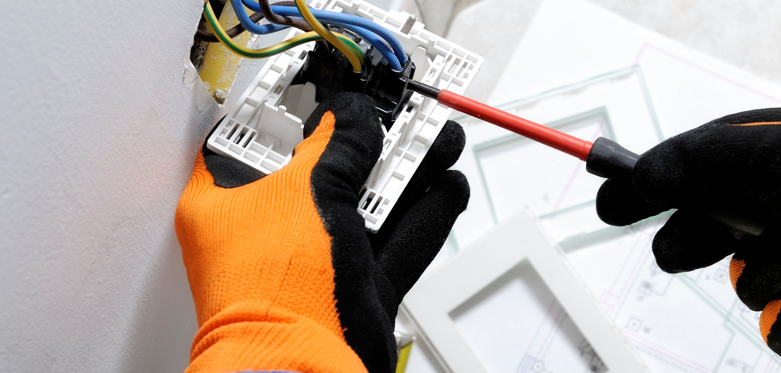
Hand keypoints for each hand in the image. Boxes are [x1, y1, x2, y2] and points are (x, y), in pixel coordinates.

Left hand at [176, 93, 468, 371]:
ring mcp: (315, 263)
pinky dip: (424, 218)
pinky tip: (445, 191)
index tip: (336, 95)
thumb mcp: (307, 194)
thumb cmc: (271, 293)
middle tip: (404, 120)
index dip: (298, 114)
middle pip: (328, 173)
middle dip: (375, 145)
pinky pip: (396, 244)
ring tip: (439, 144)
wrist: (301, 366)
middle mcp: (271, 233)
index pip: (260, 142)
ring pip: (370, 208)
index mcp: (228, 203)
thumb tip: (353, 117)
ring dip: (409, 177)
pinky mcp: (355, 289)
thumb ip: (338, 147)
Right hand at [596, 105, 780, 371]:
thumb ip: (696, 160)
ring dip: (766, 282)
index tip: (616, 199)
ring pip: (748, 281)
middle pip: (720, 222)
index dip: (663, 179)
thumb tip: (635, 178)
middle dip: (699, 237)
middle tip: (681, 249)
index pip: (712, 159)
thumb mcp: (777, 159)